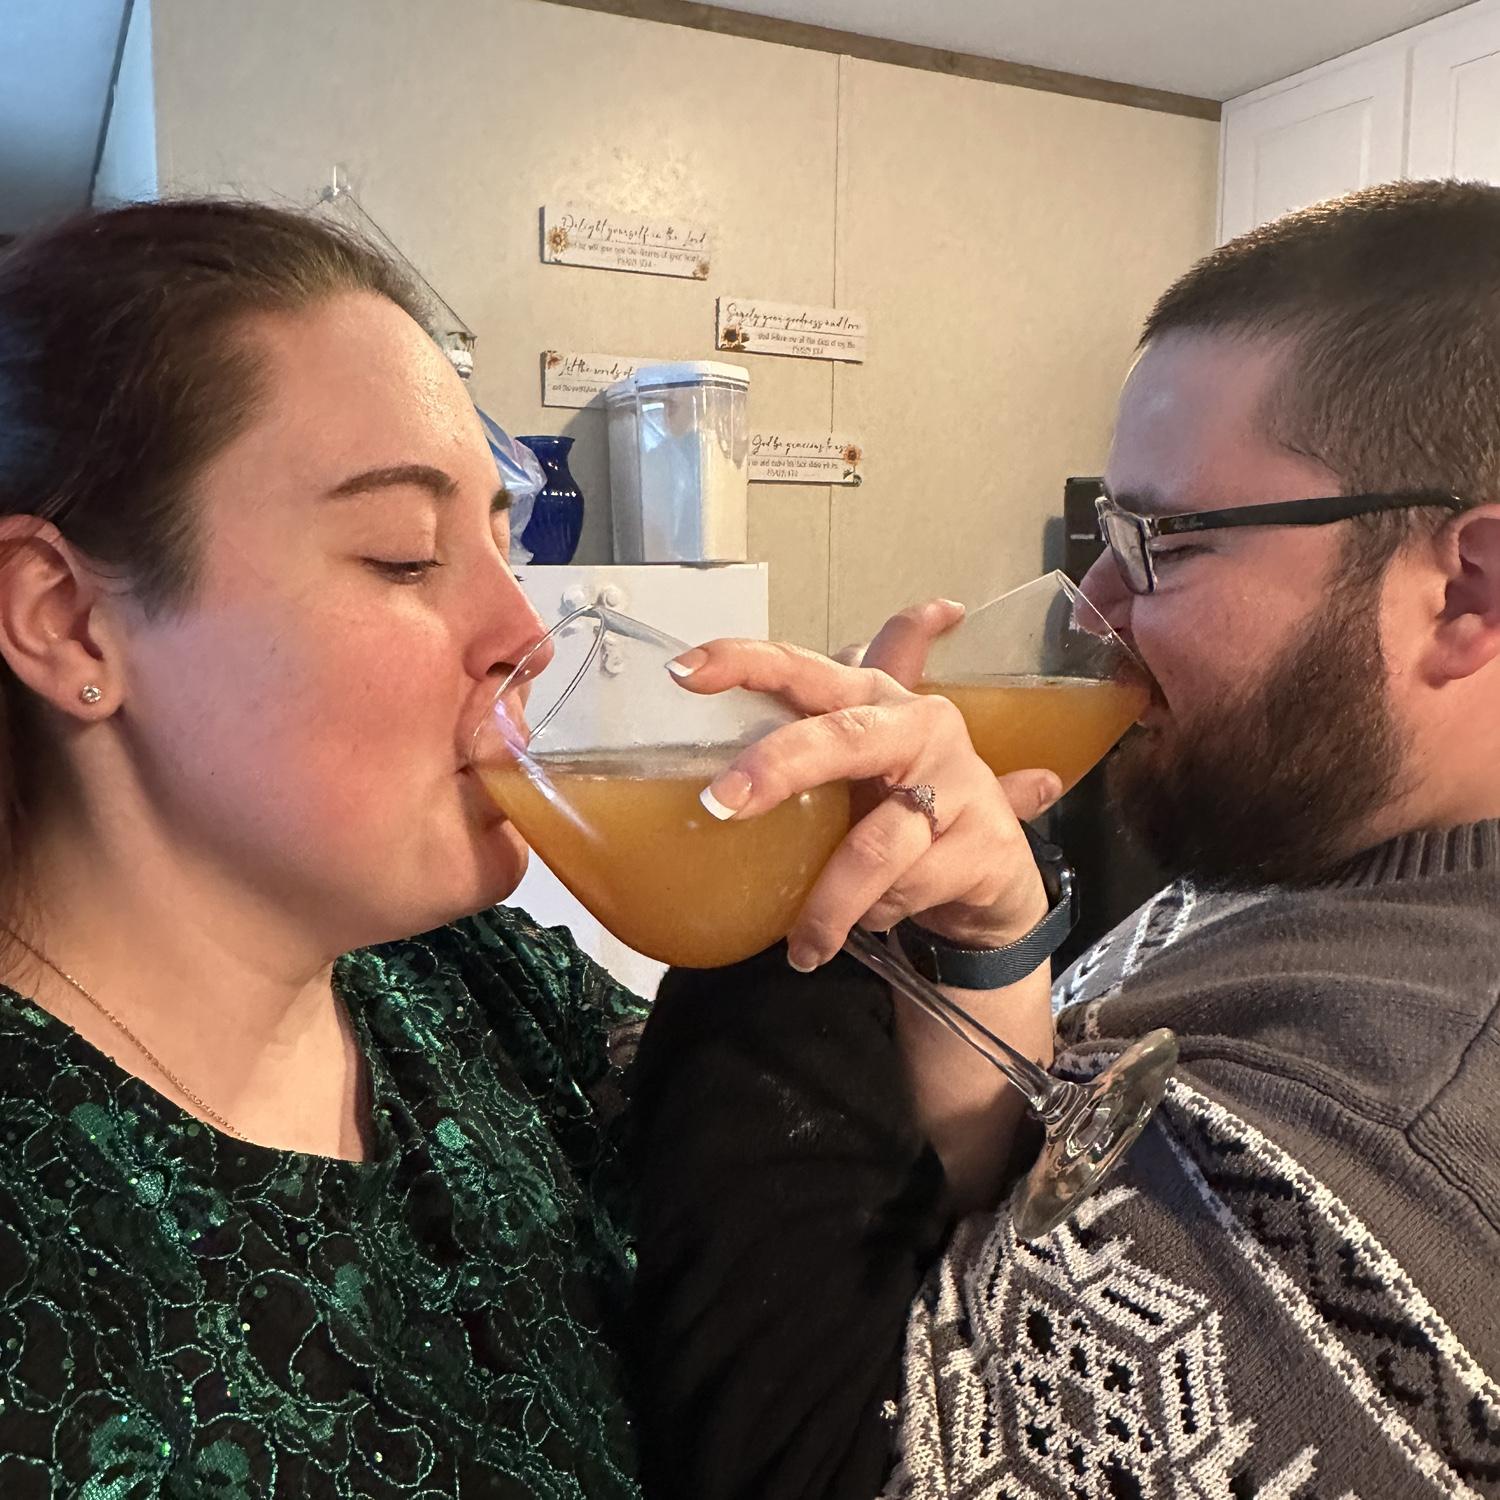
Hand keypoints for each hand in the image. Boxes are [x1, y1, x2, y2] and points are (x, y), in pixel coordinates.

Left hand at [668, 601, 1062, 971]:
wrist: (994, 876)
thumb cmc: (902, 813)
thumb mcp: (847, 781)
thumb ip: (783, 770)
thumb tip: (690, 798)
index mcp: (871, 698)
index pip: (802, 667)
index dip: (742, 662)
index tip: (683, 671)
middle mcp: (918, 725)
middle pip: (841, 737)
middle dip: (776, 767)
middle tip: (720, 805)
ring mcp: (959, 781)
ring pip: (873, 847)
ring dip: (828, 903)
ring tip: (803, 945)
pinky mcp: (985, 841)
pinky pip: (906, 890)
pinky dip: (876, 915)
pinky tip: (873, 920)